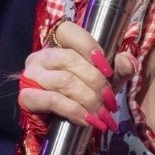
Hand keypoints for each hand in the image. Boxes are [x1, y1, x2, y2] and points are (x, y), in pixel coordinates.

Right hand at [19, 20, 134, 132]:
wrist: (67, 123)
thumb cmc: (87, 92)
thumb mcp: (109, 79)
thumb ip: (120, 68)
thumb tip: (127, 60)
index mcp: (59, 44)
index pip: (69, 32)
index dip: (90, 47)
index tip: (108, 70)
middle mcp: (41, 56)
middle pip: (70, 60)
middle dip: (96, 82)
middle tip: (110, 100)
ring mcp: (30, 76)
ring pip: (64, 81)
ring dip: (89, 99)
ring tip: (103, 113)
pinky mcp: (26, 97)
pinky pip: (53, 100)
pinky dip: (75, 111)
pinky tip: (88, 120)